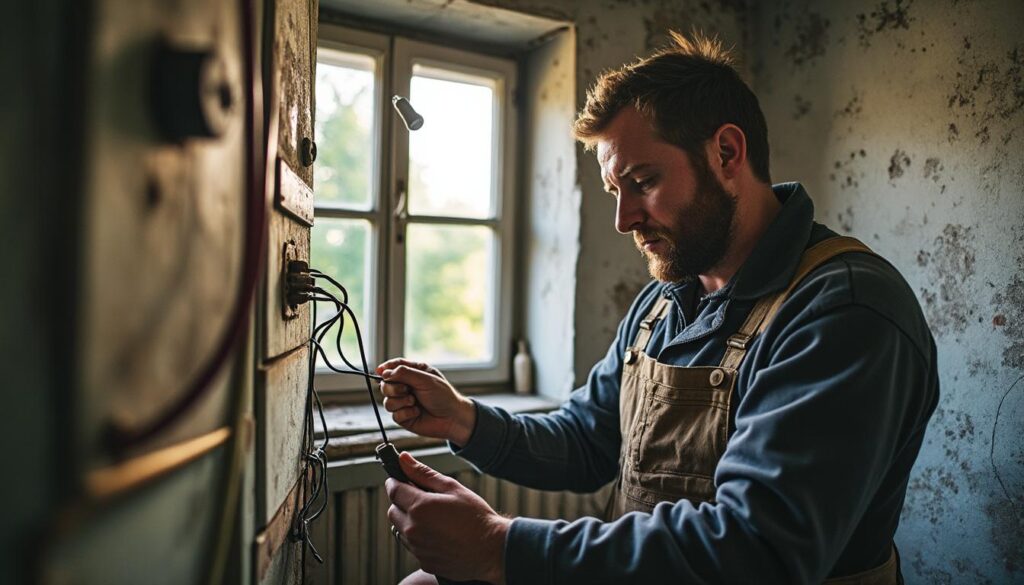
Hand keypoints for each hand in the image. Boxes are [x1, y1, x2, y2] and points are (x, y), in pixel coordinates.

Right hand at [376, 358, 476, 445]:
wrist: (452, 418)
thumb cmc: (443, 396)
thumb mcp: (425, 379)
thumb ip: (404, 373)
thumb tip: (385, 373)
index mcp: (413, 373)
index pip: (394, 367)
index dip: (385, 368)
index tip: (380, 371)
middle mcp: (407, 387)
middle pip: (385, 385)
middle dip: (393, 388)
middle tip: (407, 390)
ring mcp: (404, 403)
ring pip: (387, 401)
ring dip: (401, 401)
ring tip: (415, 402)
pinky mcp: (404, 418)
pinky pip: (394, 415)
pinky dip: (405, 413)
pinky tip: (417, 412)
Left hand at [386, 452, 508, 583]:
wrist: (491, 549)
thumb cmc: (475, 516)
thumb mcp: (452, 488)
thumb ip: (424, 473)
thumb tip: (403, 459)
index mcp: (419, 507)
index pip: (393, 490)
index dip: (395, 481)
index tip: (400, 479)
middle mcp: (413, 529)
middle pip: (393, 510)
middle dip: (402, 501)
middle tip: (422, 498)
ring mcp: (417, 548)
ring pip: (400, 529)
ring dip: (409, 520)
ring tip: (433, 518)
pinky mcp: (423, 561)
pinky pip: (411, 545)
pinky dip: (418, 537)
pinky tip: (437, 533)